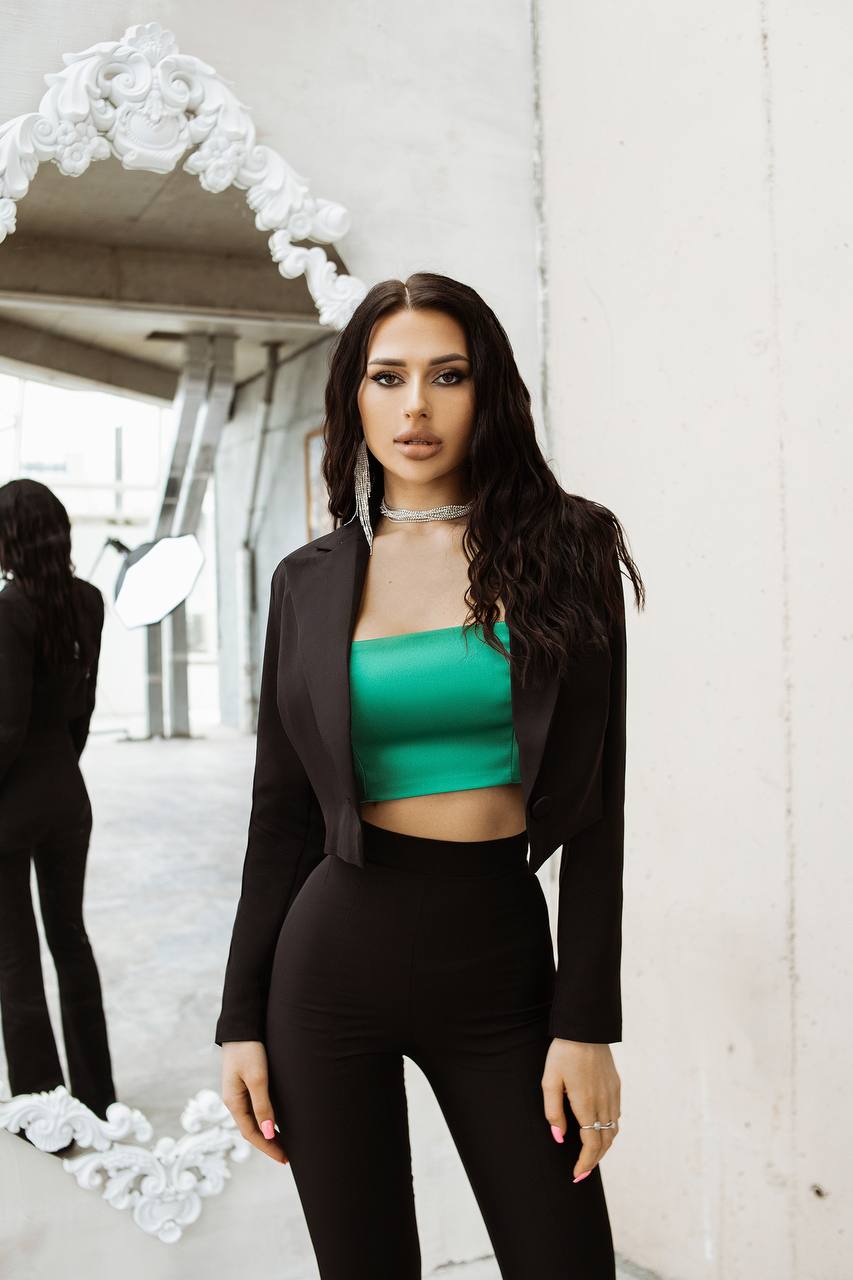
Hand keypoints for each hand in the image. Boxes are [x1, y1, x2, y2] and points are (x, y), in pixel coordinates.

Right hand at [221, 1040, 288, 1163]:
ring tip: (285, 1143)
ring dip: (268, 1133)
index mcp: (233, 1102)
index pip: (251, 1133)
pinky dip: (266, 1119)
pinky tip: (276, 1121)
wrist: (243, 1025)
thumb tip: (268, 1133)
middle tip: (287, 1156)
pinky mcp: (246, 1083)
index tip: (284, 1158)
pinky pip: (255, 1108)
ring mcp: (239, 1092)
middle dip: (268, 1144)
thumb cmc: (249, 1050)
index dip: (268, 1147)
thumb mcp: (257, 1078)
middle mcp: (234, 1100)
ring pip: (254, 1120)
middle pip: (251, 1129)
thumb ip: (263, 1105)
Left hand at [541, 1038, 620, 1180]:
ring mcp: (613, 1093)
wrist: (585, 1026)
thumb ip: (553, 1111)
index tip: (577, 1174)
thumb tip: (559, 1138)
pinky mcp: (616, 1085)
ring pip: (613, 1129)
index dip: (585, 1163)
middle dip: (595, 1160)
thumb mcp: (549, 1081)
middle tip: (582, 1172)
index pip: (591, 1144)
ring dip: (603, 1146)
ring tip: (590, 1155)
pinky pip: (617, 1114)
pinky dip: (609, 1128)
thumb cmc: (563, 1052)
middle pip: (605, 1141)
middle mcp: (604, 1102)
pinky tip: (599, 1128)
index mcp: (586, 1103)